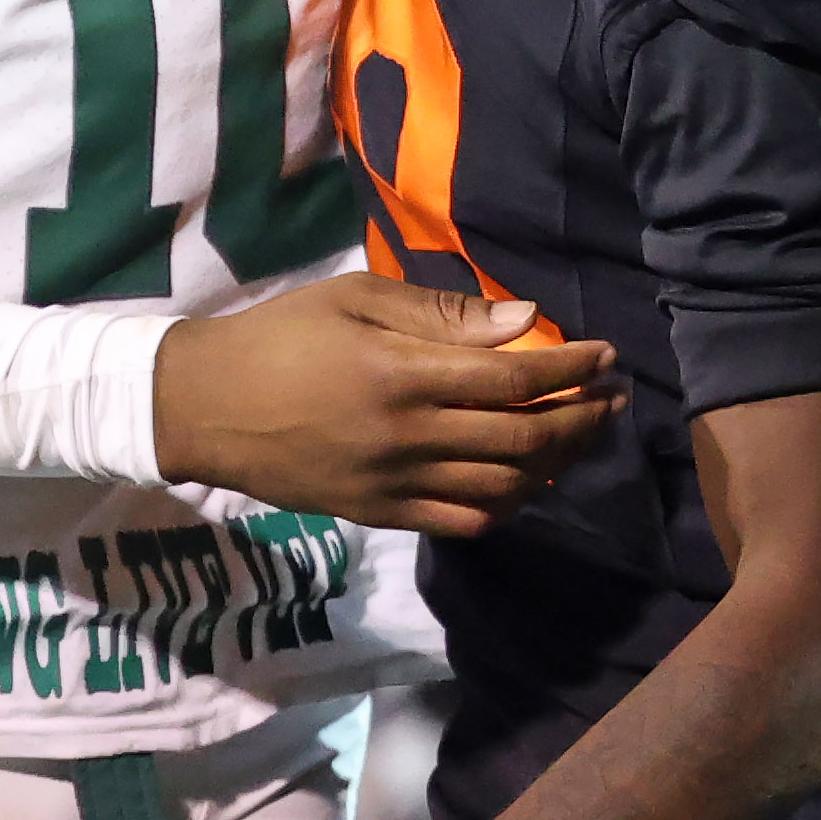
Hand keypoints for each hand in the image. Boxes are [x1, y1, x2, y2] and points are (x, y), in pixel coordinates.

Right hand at [154, 275, 617, 534]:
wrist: (206, 407)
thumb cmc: (281, 335)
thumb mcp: (355, 298)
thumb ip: (442, 313)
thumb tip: (524, 322)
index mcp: (403, 373)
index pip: (515, 378)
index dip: (573, 368)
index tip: (606, 355)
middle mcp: (409, 436)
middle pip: (524, 438)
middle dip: (583, 418)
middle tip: (614, 400)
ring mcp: (397, 484)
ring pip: (504, 486)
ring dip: (557, 463)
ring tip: (583, 437)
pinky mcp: (382, 514)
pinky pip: (465, 521)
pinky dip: (510, 504)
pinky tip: (527, 482)